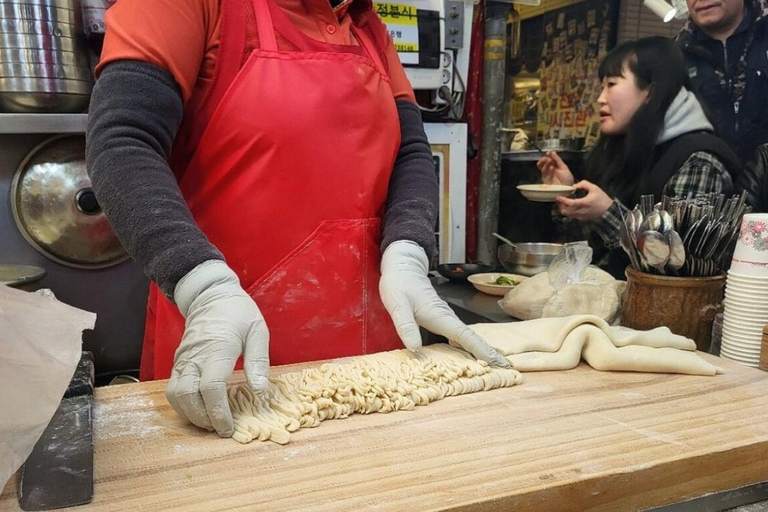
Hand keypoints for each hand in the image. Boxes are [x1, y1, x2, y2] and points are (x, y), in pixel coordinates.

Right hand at [166, 260, 269, 436]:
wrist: (210, 295)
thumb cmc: (238, 312)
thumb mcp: (257, 330)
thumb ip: (259, 360)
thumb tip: (260, 390)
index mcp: (218, 348)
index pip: (211, 387)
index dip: (218, 412)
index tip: (229, 428)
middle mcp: (195, 356)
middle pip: (188, 396)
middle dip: (203, 418)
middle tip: (220, 429)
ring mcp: (183, 359)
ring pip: (175, 395)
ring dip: (190, 414)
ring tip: (210, 423)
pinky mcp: (177, 362)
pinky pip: (173, 389)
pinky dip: (183, 405)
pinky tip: (199, 410)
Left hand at [379, 241, 509, 367]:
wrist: (402, 268)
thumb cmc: (400, 285)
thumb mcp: (398, 306)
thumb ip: (406, 326)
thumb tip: (416, 350)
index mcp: (440, 316)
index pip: (465, 336)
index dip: (481, 350)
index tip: (497, 362)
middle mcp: (447, 317)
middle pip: (472, 338)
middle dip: (489, 353)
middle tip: (505, 368)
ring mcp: (445, 318)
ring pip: (467, 337)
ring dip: (480, 350)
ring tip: (493, 365)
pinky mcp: (441, 319)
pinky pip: (458, 335)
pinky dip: (467, 345)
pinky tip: (469, 354)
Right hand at [536, 151, 574, 185]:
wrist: (567, 188)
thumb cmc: (567, 178)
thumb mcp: (564, 167)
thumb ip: (558, 159)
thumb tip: (552, 152)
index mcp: (554, 165)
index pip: (548, 158)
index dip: (548, 155)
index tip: (549, 152)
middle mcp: (549, 169)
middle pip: (542, 162)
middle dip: (544, 158)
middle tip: (548, 157)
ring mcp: (546, 174)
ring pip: (541, 166)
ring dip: (546, 163)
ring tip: (550, 161)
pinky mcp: (545, 179)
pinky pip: (544, 173)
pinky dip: (548, 169)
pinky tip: (552, 167)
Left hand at [556, 180, 613, 220]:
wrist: (608, 211)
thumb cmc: (602, 199)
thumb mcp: (594, 188)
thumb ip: (584, 184)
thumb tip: (574, 186)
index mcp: (585, 203)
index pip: (571, 203)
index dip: (563, 200)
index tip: (558, 197)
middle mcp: (581, 211)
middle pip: (566, 211)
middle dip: (561, 205)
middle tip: (559, 200)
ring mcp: (581, 216)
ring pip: (568, 215)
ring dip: (564, 209)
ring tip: (563, 203)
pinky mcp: (582, 219)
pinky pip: (572, 216)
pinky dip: (568, 212)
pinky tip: (570, 207)